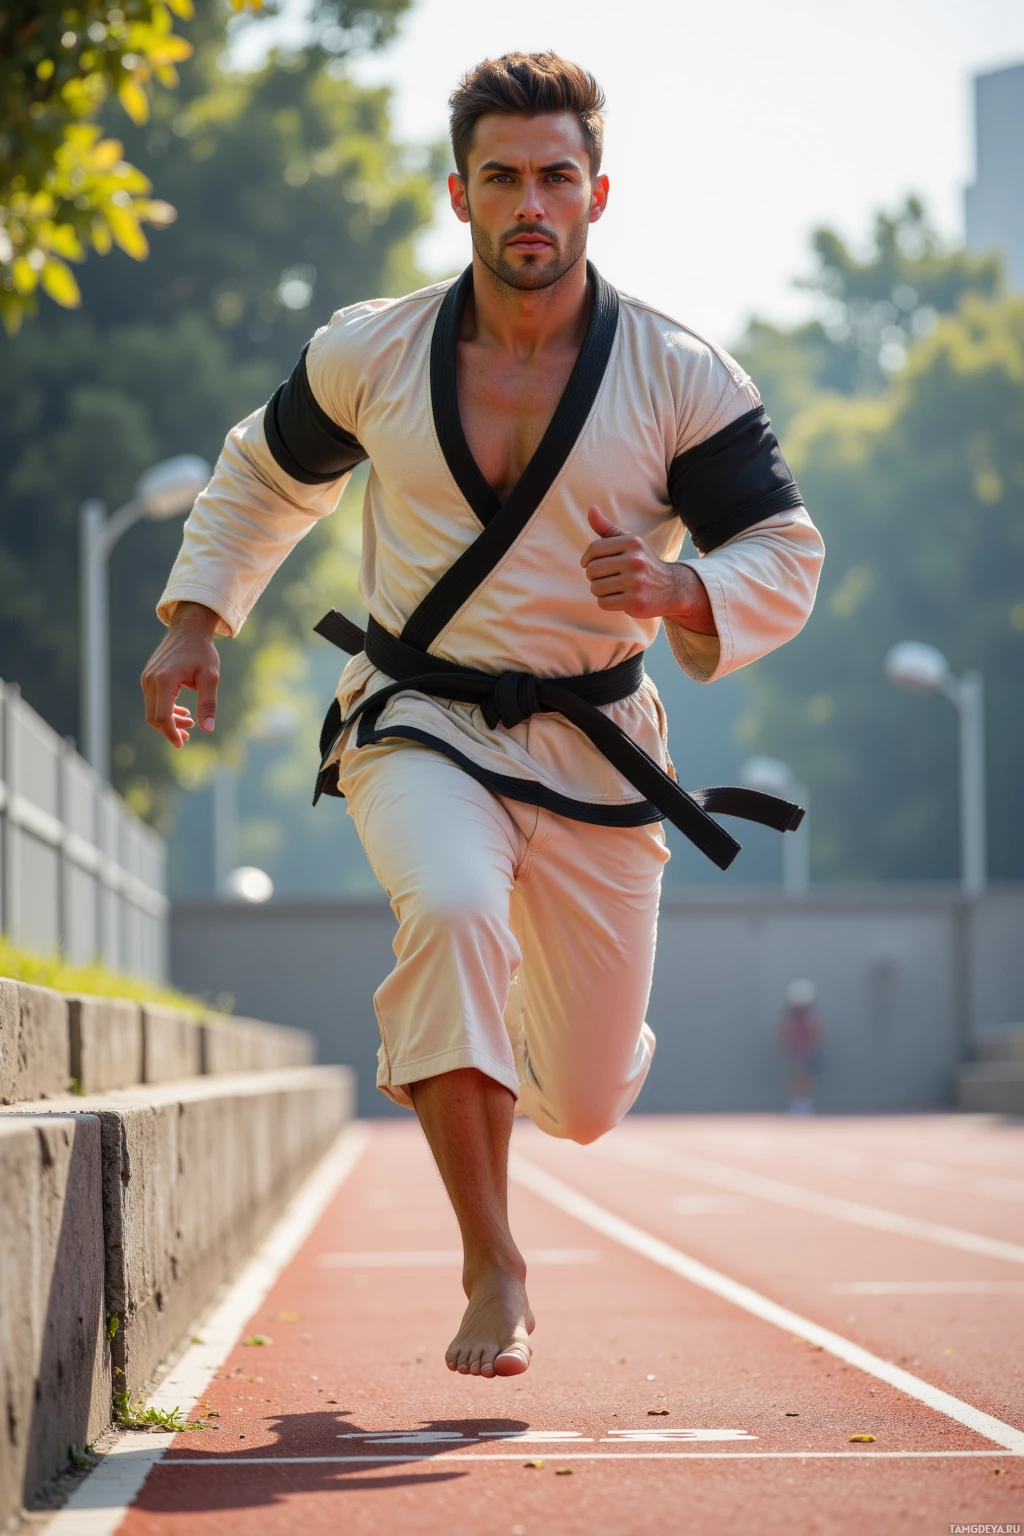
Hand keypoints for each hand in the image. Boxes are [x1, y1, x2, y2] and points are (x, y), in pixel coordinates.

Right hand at [141, 602, 220, 747]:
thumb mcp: (210, 678)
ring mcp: (147, 678)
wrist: (189, 629)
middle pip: (154, 717)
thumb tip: (208, 729)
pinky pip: (153, 701)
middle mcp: (151, 680)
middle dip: (170, 730)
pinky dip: (165, 710)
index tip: (181, 744)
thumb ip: (208, 704)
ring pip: (152, 710)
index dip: (171, 733)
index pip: (162, 716)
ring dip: (169, 721)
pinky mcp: (148, 676)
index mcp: (165, 680)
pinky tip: (182, 712)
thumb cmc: (202, 652)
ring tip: (189, 723)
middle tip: (189, 736)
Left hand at [580, 506, 715, 631]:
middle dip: (594, 576)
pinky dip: (606, 602)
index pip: (594, 549)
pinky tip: (618, 598)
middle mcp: (635, 560)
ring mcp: (636, 582)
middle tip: (606, 578)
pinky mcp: (635, 602)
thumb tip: (591, 509)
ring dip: (600, 590)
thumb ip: (607, 528)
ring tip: (613, 588)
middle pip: (592, 570)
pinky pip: (604, 603)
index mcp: (632, 543)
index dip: (587, 559)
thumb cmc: (643, 562)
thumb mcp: (629, 542)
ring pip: (596, 588)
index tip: (590, 564)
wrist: (672, 588)